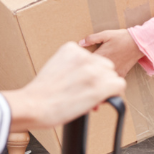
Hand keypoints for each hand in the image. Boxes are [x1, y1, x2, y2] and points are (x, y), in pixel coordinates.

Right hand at [0, 42, 123, 131]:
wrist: (34, 104)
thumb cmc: (39, 93)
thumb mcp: (54, 69)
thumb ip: (70, 68)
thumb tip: (79, 79)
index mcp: (70, 49)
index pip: (91, 59)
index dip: (89, 74)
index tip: (80, 83)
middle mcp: (84, 56)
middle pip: (105, 66)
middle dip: (99, 79)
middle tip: (86, 93)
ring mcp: (93, 69)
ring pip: (112, 76)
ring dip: (105, 88)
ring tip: (89, 98)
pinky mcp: (101, 84)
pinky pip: (119, 85)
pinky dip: (114, 93)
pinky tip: (103, 99)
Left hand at [84, 28, 140, 76]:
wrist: (139, 44)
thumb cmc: (122, 38)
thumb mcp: (106, 34)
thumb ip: (92, 38)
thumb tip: (80, 43)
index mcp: (100, 56)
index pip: (85, 63)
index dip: (81, 63)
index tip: (79, 63)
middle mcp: (106, 66)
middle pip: (92, 73)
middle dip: (88, 71)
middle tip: (84, 69)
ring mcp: (114, 71)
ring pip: (102, 78)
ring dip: (98, 76)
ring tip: (95, 73)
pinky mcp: (121, 74)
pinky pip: (112, 81)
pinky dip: (108, 79)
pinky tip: (106, 76)